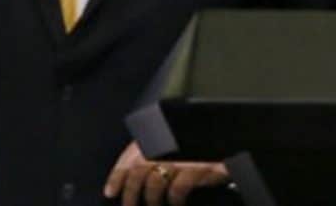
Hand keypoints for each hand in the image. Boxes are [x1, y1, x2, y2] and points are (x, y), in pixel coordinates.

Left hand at [103, 141, 229, 205]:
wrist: (226, 140)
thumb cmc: (196, 145)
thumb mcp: (172, 144)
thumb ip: (153, 153)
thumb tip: (132, 178)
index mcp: (155, 137)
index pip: (129, 156)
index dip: (116, 175)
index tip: (110, 192)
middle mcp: (164, 145)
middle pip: (138, 171)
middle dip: (129, 193)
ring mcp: (180, 157)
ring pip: (154, 182)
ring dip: (151, 199)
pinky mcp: (196, 168)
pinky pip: (178, 188)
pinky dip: (174, 198)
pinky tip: (176, 203)